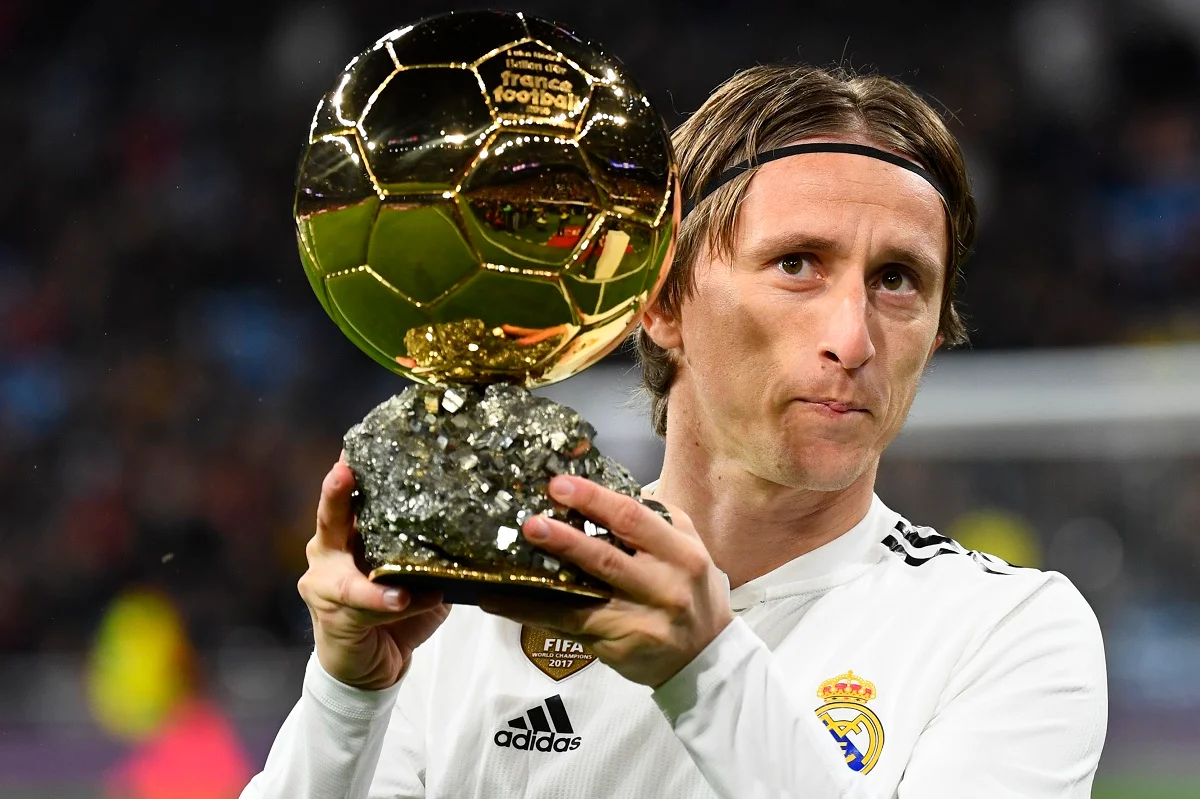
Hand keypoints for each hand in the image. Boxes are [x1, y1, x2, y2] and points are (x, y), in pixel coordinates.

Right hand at [297, 460, 449, 690]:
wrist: (370, 667)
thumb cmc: (395, 614)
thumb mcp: (419, 576)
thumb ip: (431, 553)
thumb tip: (469, 528)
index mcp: (350, 536)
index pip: (351, 498)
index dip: (354, 471)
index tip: (358, 445)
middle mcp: (329, 554)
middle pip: (329, 518)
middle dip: (336, 494)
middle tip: (344, 471)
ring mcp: (324, 585)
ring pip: (348, 571)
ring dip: (376, 572)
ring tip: (396, 570)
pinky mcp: (334, 615)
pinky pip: (360, 604)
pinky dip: (384, 601)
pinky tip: (401, 598)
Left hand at [480, 475, 732, 687]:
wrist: (707, 656)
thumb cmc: (691, 589)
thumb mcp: (687, 547)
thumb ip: (652, 519)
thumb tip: (599, 492)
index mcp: (680, 554)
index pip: (633, 520)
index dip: (594, 500)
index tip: (559, 485)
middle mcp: (663, 587)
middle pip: (606, 560)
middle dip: (565, 541)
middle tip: (530, 523)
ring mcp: (640, 622)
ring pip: (580, 601)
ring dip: (539, 583)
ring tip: (504, 567)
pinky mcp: (618, 647)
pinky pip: (571, 626)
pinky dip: (535, 614)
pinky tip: (505, 602)